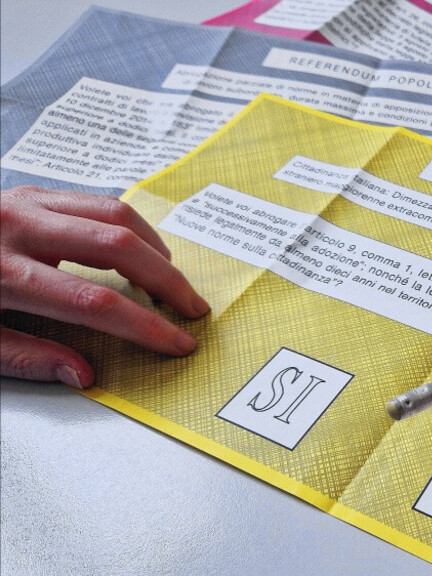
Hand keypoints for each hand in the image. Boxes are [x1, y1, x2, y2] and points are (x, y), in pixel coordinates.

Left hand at [1, 186, 208, 388]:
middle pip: (119, 248)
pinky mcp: (31, 191)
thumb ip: (25, 357)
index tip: (177, 343)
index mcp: (2, 275)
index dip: (145, 326)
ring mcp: (26, 202)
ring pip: (115, 214)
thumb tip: (83, 375)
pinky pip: (97, 201)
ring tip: (170, 280)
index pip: (95, 303)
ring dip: (155, 249)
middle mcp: (19, 229)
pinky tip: (140, 251)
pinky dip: (130, 227)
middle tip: (192, 309)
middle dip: (167, 282)